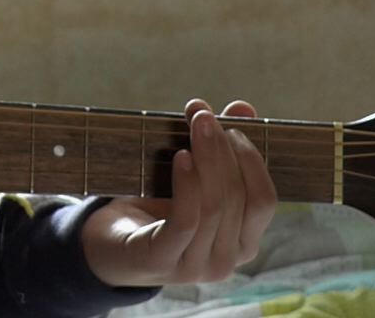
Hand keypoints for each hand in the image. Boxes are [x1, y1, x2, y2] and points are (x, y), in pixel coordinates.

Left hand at [81, 99, 277, 287]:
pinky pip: (186, 220)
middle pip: (238, 198)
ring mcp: (196, 267)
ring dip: (206, 159)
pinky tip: (180, 157)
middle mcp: (227, 261)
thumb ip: (221, 146)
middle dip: (223, 150)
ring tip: (194, 126)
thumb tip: (244, 108)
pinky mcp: (163, 261)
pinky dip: (187, 185)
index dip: (252, 159)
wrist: (110, 244)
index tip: (232, 124)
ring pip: (214, 207)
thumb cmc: (156, 208)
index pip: (264, 201)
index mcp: (243, 242)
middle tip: (204, 117)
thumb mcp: (192, 175)